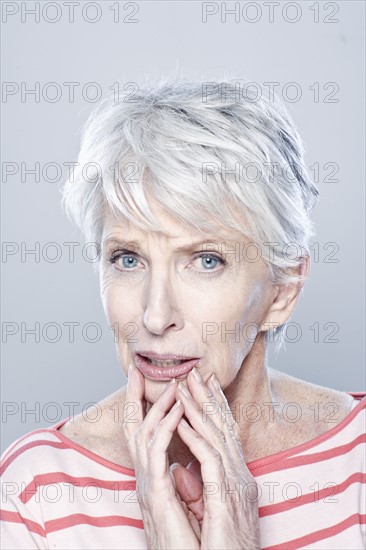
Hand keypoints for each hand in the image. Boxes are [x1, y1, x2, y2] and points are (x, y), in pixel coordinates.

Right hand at [122, 364, 199, 548]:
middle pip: (135, 428)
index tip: (146, 383)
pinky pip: (157, 452)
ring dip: (157, 406)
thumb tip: (181, 465)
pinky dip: (166, 427)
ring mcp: (147, 485)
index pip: (145, 435)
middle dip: (135, 397)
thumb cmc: (188, 544)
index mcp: (152, 479)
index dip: (144, 408)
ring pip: (144, 434)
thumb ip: (182, 483)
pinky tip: (176, 410)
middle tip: (136, 369)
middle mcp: (145, 478)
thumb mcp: (186, 507)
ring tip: (169, 383)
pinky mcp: (155, 493)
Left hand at [174, 368, 260, 549]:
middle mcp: (240, 477)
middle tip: (196, 372)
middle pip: (223, 428)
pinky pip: (210, 460)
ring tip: (183, 386)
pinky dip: (195, 438)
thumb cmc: (224, 549)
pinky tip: (183, 421)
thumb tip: (181, 469)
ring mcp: (237, 485)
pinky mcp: (227, 498)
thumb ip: (198, 488)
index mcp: (236, 479)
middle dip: (208, 398)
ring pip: (216, 437)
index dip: (214, 408)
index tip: (203, 386)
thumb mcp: (210, 513)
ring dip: (198, 409)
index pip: (224, 435)